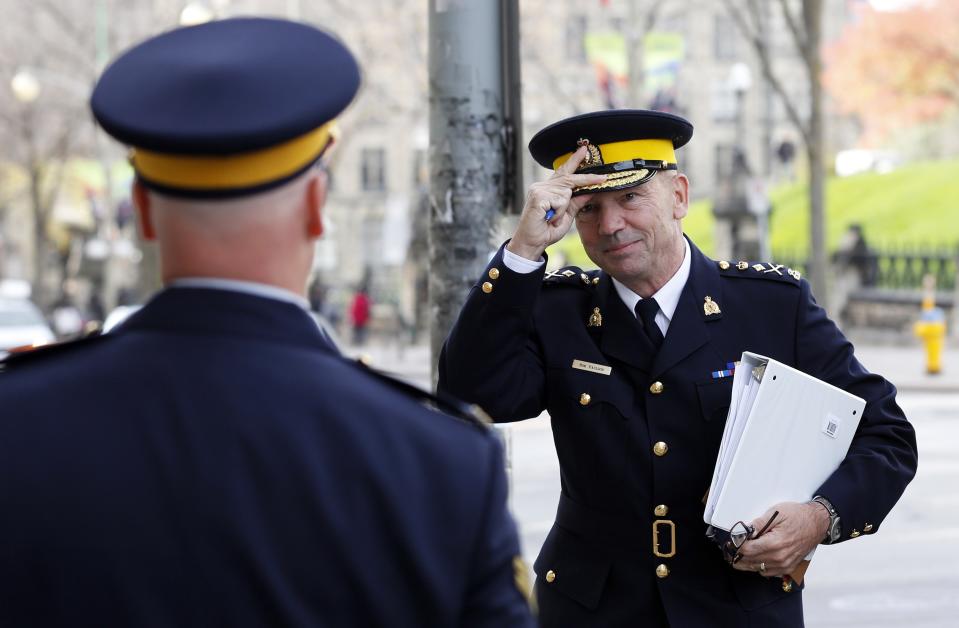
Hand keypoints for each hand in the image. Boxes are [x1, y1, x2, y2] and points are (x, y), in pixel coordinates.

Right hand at [505, 146, 605, 260]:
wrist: (531, 243)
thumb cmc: (546, 231)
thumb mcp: (566, 215)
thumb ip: (576, 202)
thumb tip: (591, 191)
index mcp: (549, 189)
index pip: (564, 172)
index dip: (574, 160)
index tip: (584, 150)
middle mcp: (542, 186)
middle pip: (569, 177)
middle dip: (588, 178)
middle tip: (603, 177)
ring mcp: (539, 189)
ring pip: (566, 193)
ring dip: (563, 209)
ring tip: (552, 219)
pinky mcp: (538, 196)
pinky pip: (560, 200)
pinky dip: (558, 212)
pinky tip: (548, 218)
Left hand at [731, 501, 828, 576]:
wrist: (817, 524)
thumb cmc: (798, 517)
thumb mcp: (776, 513)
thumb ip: (758, 524)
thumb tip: (743, 531)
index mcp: (775, 544)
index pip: (747, 550)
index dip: (736, 546)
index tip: (731, 541)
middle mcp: (780, 558)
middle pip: (750, 561)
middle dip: (737, 555)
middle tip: (730, 549)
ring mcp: (784, 565)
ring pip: (757, 569)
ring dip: (746, 562)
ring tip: (739, 553)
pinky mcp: (788, 568)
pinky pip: (767, 572)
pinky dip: (758, 566)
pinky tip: (755, 557)